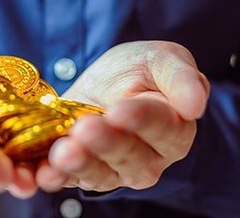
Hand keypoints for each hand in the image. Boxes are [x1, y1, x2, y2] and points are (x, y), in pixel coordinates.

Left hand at [35, 40, 209, 192]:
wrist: (106, 83)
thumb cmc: (141, 69)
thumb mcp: (162, 59)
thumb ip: (181, 77)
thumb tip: (196, 104)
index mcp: (174, 129)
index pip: (162, 127)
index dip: (140, 120)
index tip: (119, 110)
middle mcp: (148, 158)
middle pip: (130, 156)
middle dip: (106, 143)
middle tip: (86, 128)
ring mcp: (114, 170)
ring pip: (100, 173)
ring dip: (80, 164)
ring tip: (63, 152)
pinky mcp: (81, 172)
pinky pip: (70, 180)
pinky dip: (56, 178)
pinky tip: (43, 173)